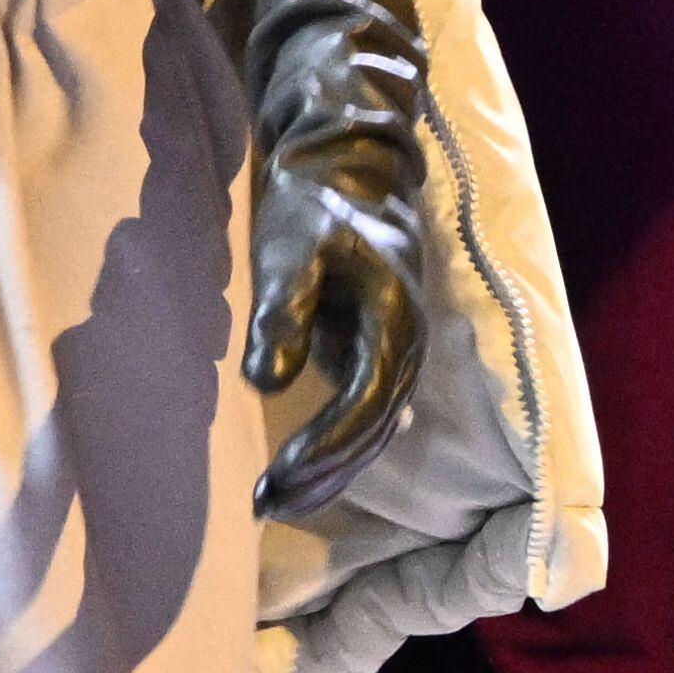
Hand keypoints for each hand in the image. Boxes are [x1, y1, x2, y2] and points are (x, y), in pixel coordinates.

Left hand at [243, 189, 423, 529]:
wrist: (347, 167)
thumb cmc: (316, 204)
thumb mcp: (292, 248)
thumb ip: (283, 311)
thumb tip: (266, 382)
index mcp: (396, 324)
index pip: (365, 405)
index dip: (325, 447)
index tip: (279, 476)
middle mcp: (407, 349)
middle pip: (372, 432)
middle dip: (323, 474)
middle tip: (266, 505)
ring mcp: (397, 355)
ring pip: (372, 432)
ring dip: (329, 471)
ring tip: (276, 501)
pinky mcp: (378, 354)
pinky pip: (363, 416)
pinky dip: (334, 449)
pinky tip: (301, 474)